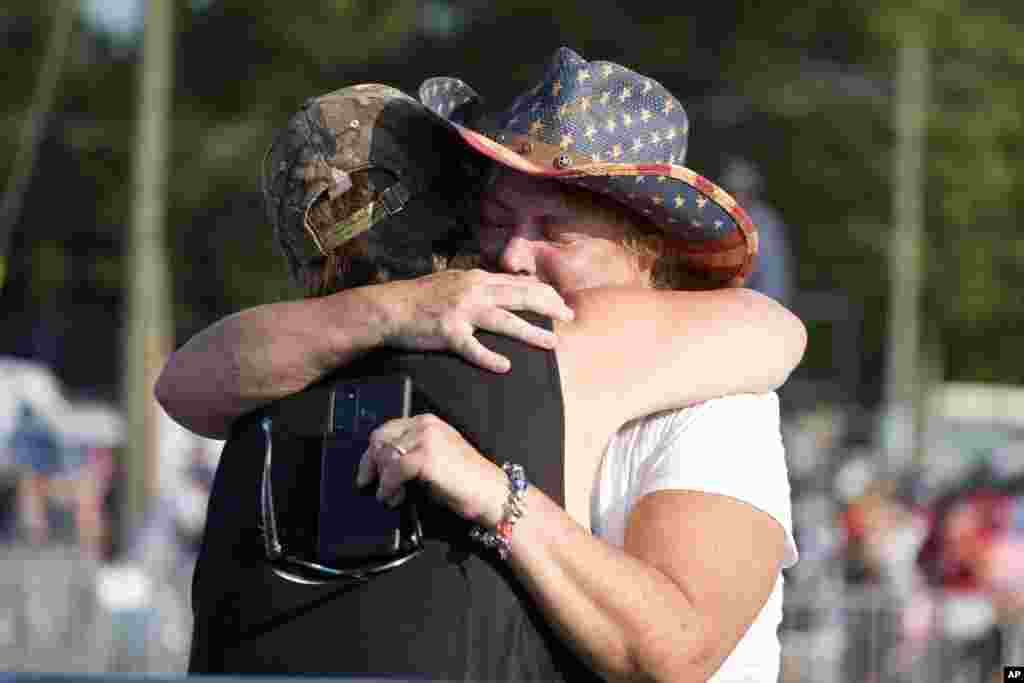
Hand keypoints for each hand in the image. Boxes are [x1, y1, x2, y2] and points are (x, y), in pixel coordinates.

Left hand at [355, 413, 505, 526]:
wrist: (490, 493)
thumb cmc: (466, 480)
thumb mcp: (435, 457)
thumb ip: (412, 452)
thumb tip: (382, 465)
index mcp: (428, 422)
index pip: (387, 429)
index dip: (372, 452)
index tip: (367, 471)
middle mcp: (425, 425)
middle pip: (381, 439)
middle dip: (371, 464)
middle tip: (368, 484)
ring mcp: (426, 439)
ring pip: (385, 456)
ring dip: (382, 480)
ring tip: (389, 497)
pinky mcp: (425, 457)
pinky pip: (393, 471)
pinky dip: (388, 487)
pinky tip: (393, 498)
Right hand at [378, 269, 573, 372]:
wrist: (389, 308)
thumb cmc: (421, 297)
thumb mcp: (453, 281)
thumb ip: (479, 285)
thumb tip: (506, 288)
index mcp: (476, 279)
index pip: (518, 283)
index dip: (543, 293)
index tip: (561, 302)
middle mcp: (473, 291)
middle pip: (520, 297)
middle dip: (549, 306)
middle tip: (569, 317)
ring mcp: (461, 312)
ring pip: (505, 321)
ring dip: (531, 332)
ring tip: (552, 342)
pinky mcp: (448, 333)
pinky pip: (472, 348)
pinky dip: (489, 357)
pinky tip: (505, 366)